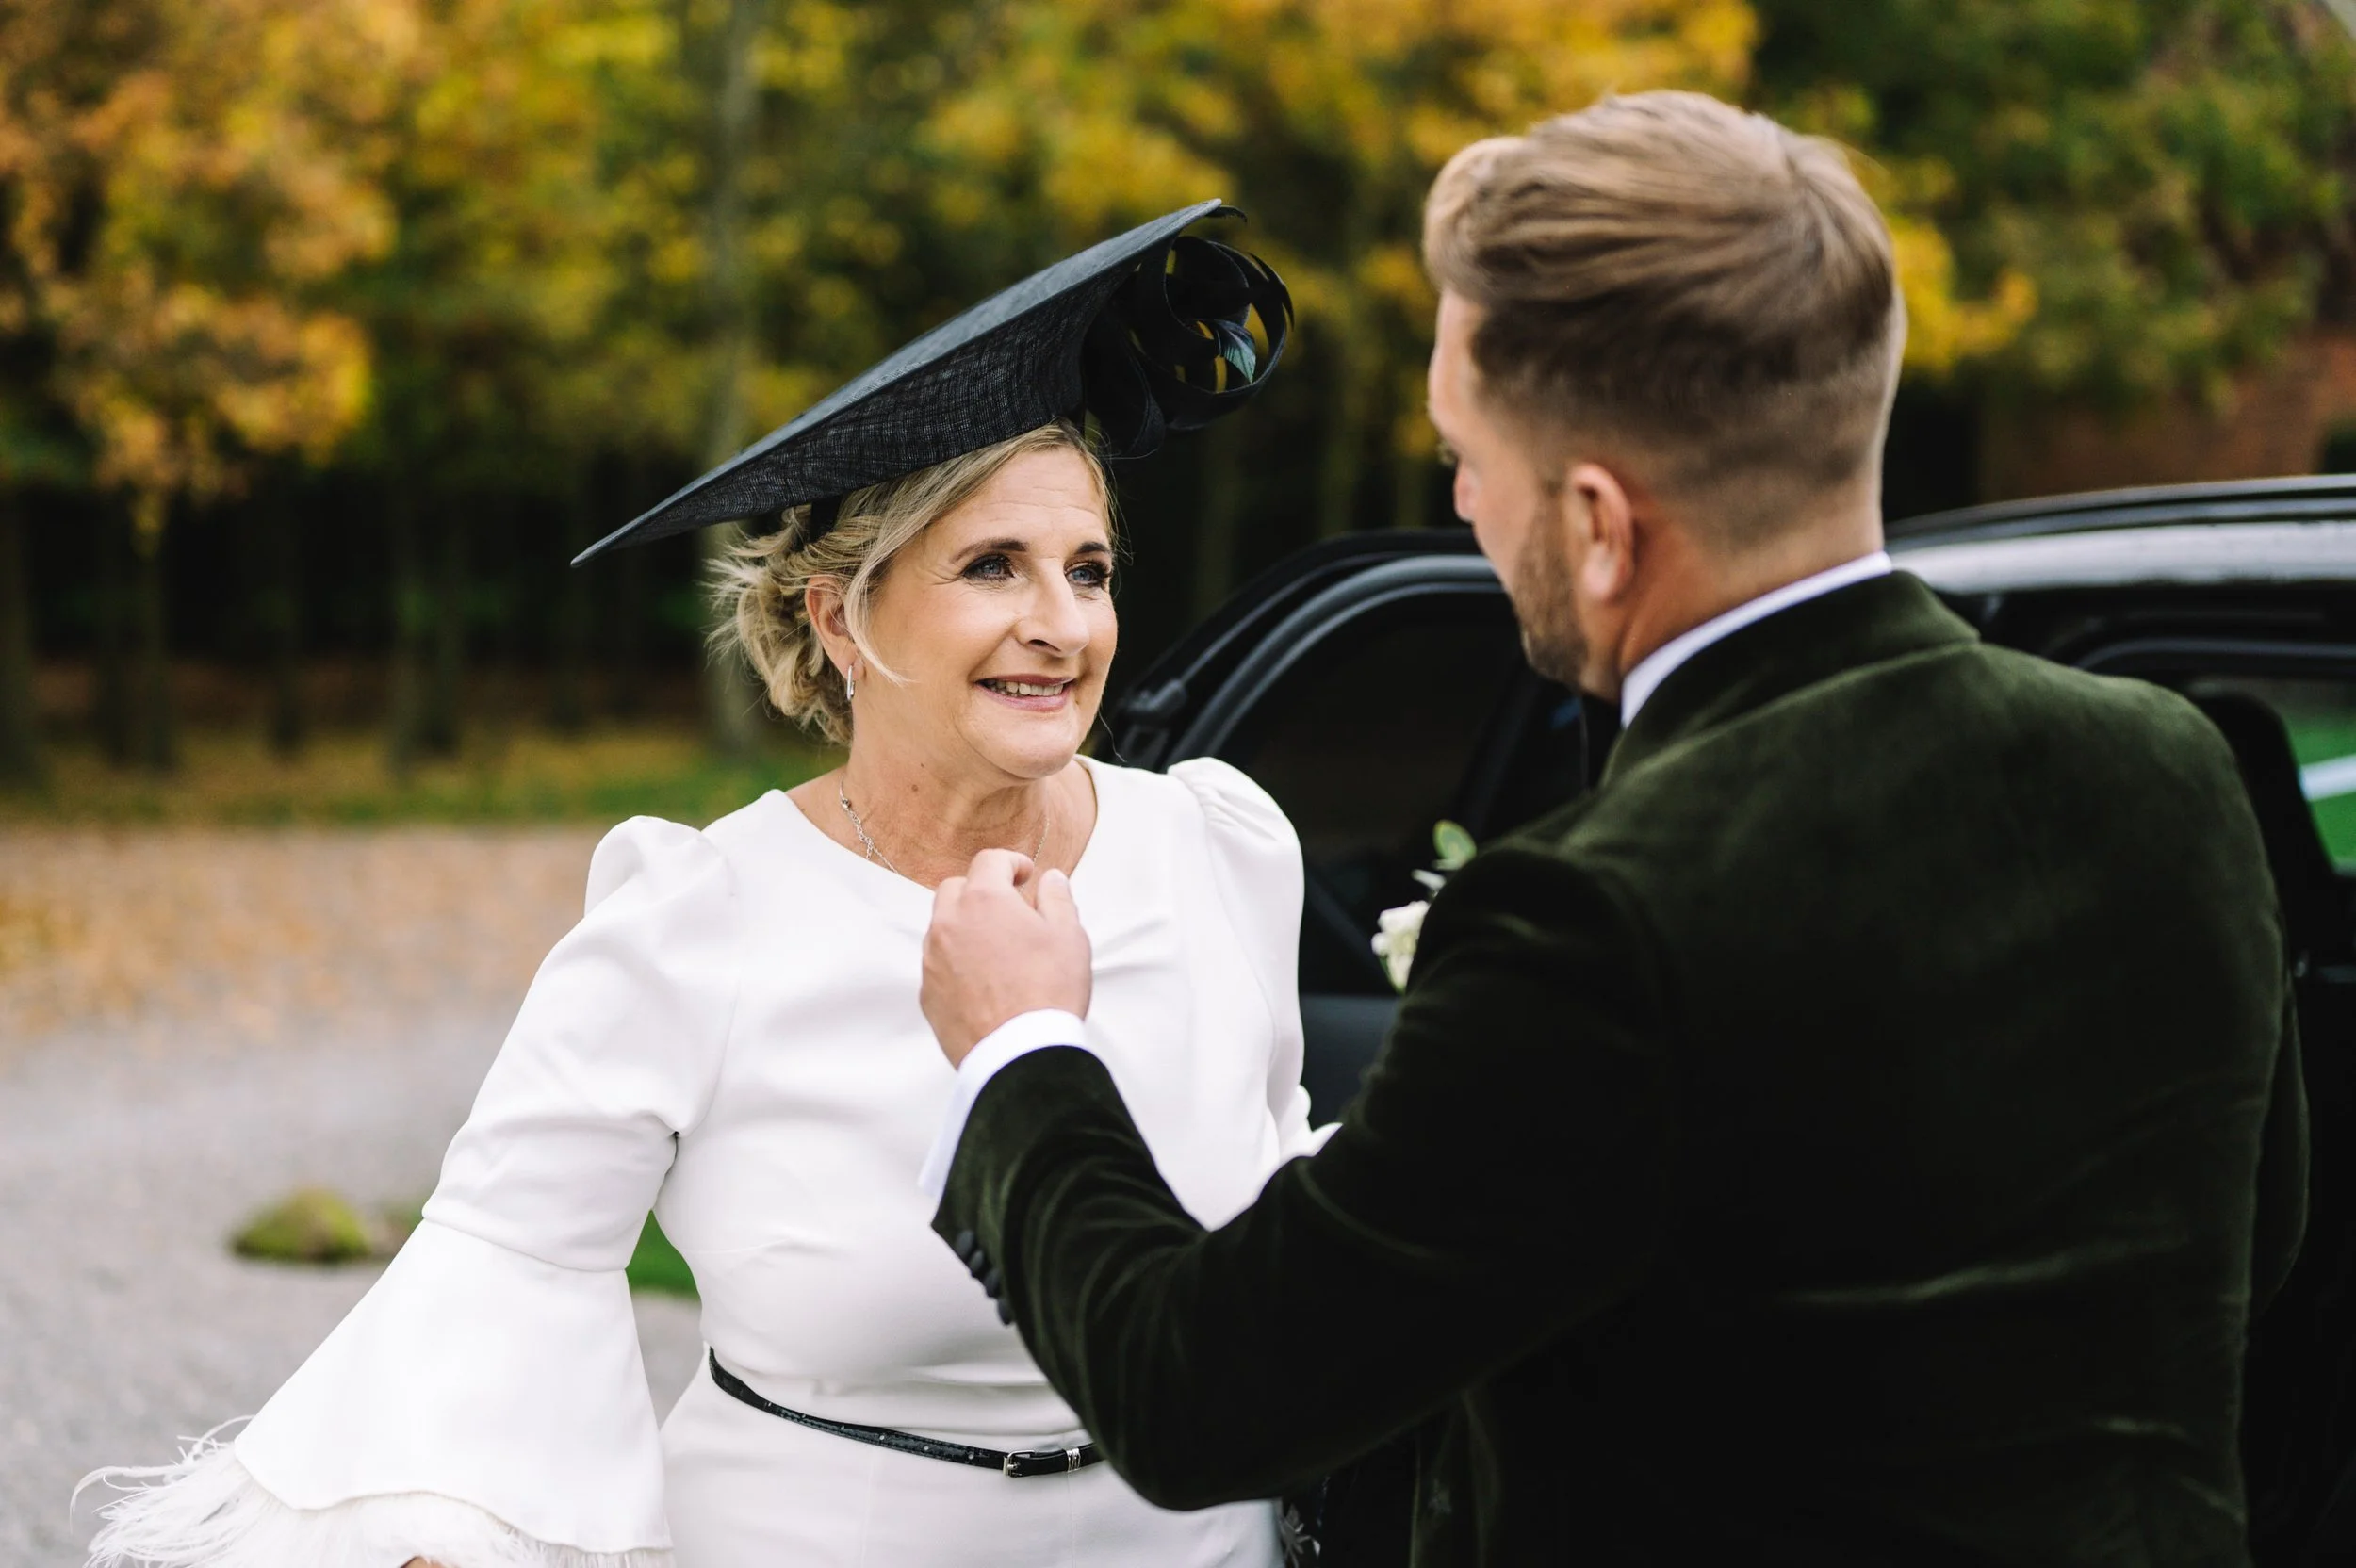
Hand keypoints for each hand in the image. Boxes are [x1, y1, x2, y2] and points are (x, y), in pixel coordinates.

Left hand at [922, 848, 1090, 1066]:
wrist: (1019, 1053)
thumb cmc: (1048, 992)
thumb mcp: (1069, 936)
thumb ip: (1057, 898)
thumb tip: (1051, 879)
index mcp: (984, 900)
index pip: (989, 861)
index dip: (1011, 862)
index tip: (1025, 875)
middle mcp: (949, 924)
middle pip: (955, 889)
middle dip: (980, 892)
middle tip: (1009, 910)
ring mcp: (933, 960)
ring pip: (942, 928)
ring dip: (965, 928)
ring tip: (998, 951)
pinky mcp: (927, 994)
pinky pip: (938, 965)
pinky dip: (956, 963)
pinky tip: (984, 982)